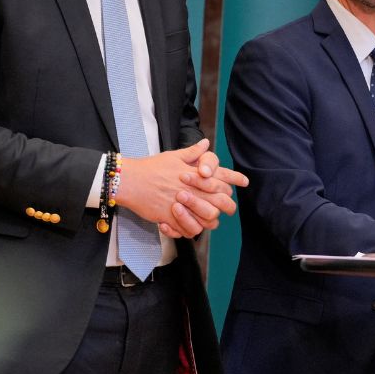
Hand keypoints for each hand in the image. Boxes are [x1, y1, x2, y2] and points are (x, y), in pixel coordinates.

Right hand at [115, 139, 246, 237]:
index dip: (235, 180)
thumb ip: (192, 153)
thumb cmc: (151, 167)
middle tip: (225, 209)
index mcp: (194, 174)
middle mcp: (191, 190)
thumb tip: (205, 143)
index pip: (221, 178)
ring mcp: (182, 205)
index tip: (245, 181)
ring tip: (205, 219)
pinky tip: (189, 227)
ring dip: (208, 221)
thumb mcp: (173, 156)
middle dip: (227, 207)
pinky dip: (190, 230)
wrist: (129, 181)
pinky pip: (188, 230)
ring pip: (207, 220)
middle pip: (221, 203)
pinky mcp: (170, 217)